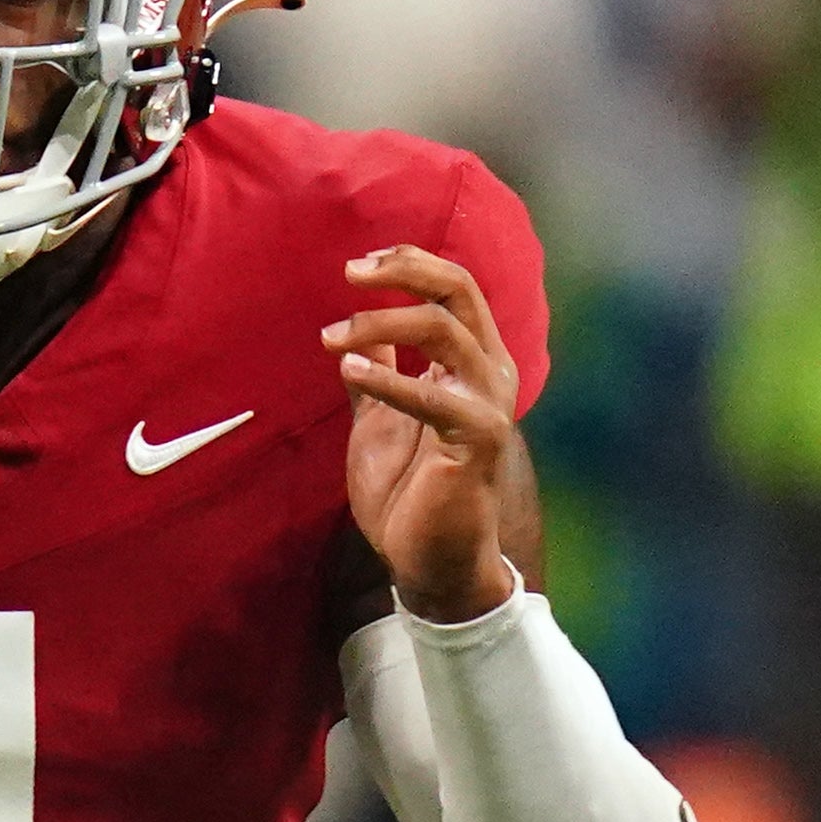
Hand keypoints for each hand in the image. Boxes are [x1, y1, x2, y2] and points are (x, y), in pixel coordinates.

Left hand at [325, 244, 525, 624]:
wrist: (426, 557)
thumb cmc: (407, 490)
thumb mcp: (380, 417)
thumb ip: (379, 370)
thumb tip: (359, 331)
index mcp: (472, 361)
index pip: (454, 288)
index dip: (410, 264)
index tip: (357, 265)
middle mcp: (489, 372)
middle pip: (460, 291)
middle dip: (405, 270)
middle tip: (350, 272)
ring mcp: (487, 403)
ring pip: (445, 329)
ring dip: (382, 322)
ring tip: (331, 338)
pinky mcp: (477, 438)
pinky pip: (432, 394)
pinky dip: (388, 378)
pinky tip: (347, 369)